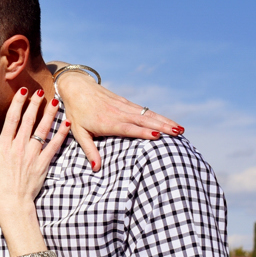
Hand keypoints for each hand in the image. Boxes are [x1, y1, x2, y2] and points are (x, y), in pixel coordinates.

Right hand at [0, 88, 67, 211]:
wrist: (12, 203)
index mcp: (4, 146)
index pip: (11, 119)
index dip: (17, 103)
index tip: (22, 90)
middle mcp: (20, 147)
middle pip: (29, 121)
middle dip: (34, 104)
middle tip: (40, 91)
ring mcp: (34, 154)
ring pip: (43, 130)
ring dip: (49, 114)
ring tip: (54, 101)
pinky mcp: (44, 163)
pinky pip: (54, 145)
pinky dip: (61, 134)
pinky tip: (66, 123)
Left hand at [57, 68, 182, 171]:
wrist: (76, 87)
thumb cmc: (76, 113)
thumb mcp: (78, 133)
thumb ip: (89, 150)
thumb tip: (96, 169)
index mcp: (107, 122)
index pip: (128, 127)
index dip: (142, 131)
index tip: (157, 136)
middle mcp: (118, 112)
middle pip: (143, 120)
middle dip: (162, 126)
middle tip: (179, 132)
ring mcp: (123, 105)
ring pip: (147, 114)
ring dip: (164, 120)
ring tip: (180, 128)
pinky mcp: (125, 101)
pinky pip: (144, 110)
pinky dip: (157, 115)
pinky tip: (168, 121)